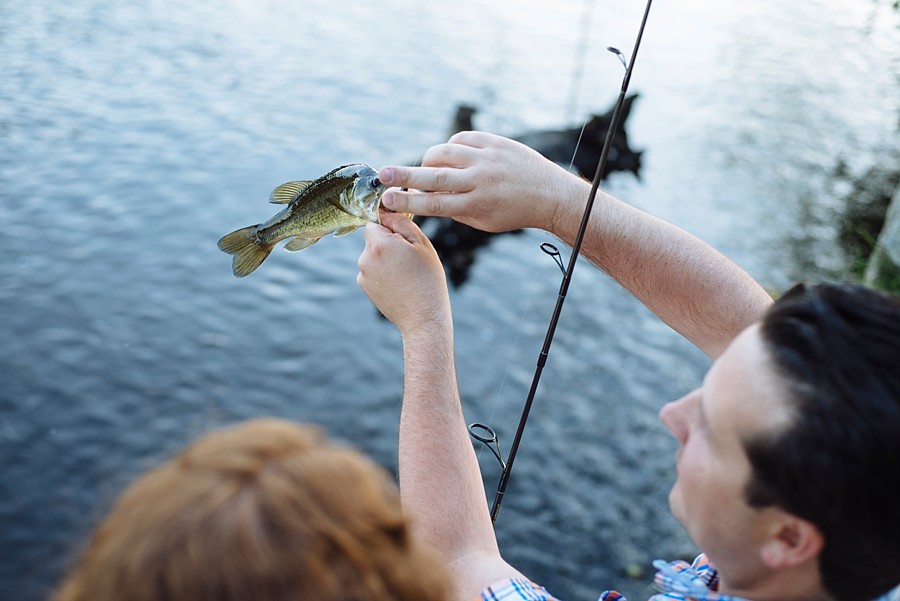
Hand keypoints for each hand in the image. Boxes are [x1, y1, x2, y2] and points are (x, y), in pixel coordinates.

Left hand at [357, 211, 450, 334]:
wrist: (423, 317)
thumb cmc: (427, 279)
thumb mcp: (421, 244)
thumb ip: (401, 222)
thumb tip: (386, 211)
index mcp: (378, 244)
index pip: (375, 221)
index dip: (391, 226)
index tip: (404, 237)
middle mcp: (364, 258)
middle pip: (374, 238)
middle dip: (389, 242)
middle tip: (410, 257)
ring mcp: (362, 274)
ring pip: (373, 254)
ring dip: (386, 258)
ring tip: (406, 273)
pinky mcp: (364, 286)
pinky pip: (373, 269)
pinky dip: (383, 272)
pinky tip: (399, 282)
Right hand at [378, 131, 588, 234]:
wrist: (549, 194)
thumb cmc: (512, 212)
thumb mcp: (483, 221)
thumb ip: (455, 209)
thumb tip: (426, 197)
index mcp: (476, 205)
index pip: (434, 203)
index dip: (408, 202)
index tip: (386, 200)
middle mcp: (480, 180)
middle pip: (434, 176)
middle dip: (405, 176)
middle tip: (383, 175)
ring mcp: (487, 158)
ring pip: (445, 152)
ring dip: (428, 160)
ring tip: (422, 167)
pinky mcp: (494, 142)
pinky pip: (461, 140)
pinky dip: (450, 148)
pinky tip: (449, 156)